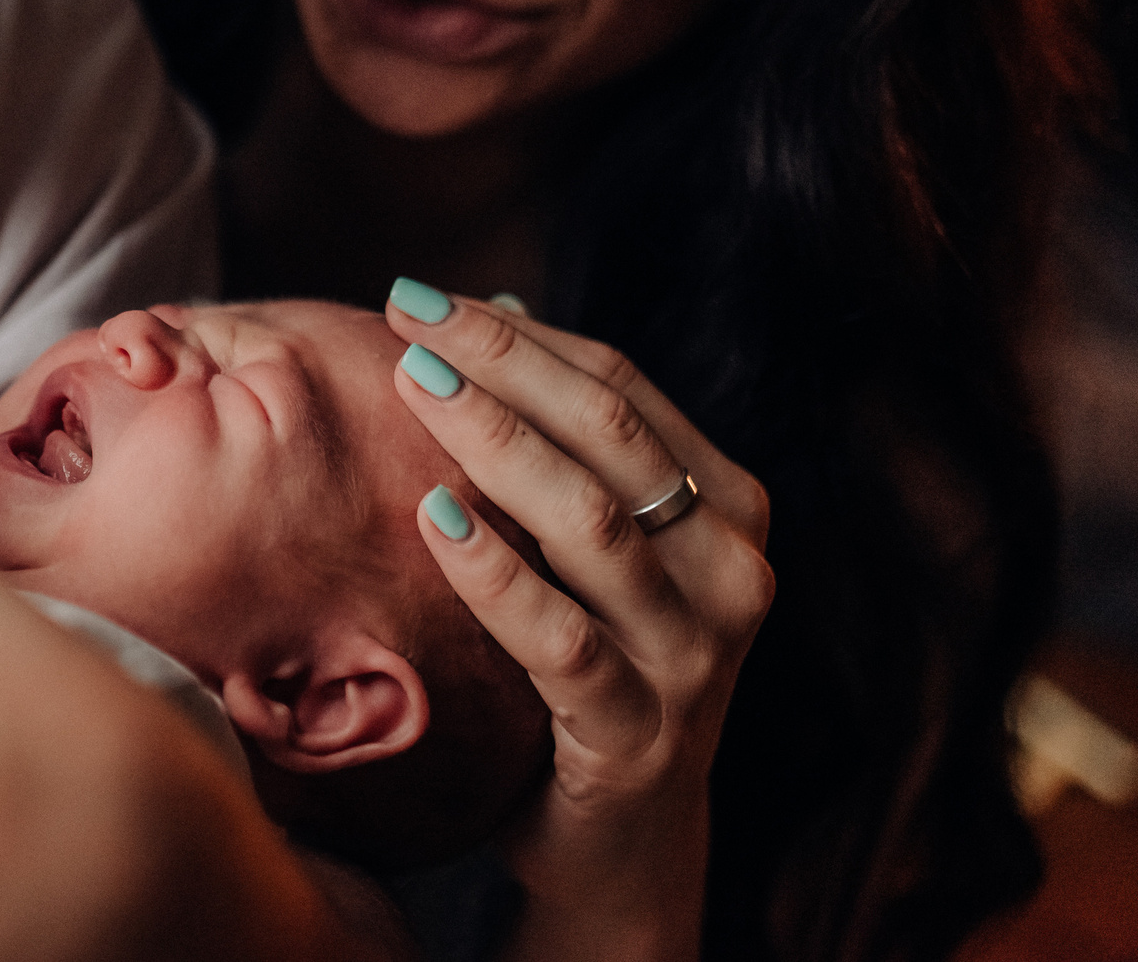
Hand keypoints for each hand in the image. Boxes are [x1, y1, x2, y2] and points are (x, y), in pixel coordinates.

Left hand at [382, 290, 775, 961]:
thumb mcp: (591, 551)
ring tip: (411, 388)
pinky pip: (560, 637)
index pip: (621, 385)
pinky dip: (493, 572)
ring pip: (589, 521)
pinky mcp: (637, 732)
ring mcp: (693, 655)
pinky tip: (431, 519)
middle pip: (609, 432)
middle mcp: (732, 570)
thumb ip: (565, 445)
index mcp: (726, 506)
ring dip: (491, 443)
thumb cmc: (592, 664)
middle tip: (404, 317)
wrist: (619, 841)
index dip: (518, 333)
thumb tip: (490, 308)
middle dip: (499, 362)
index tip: (419, 295)